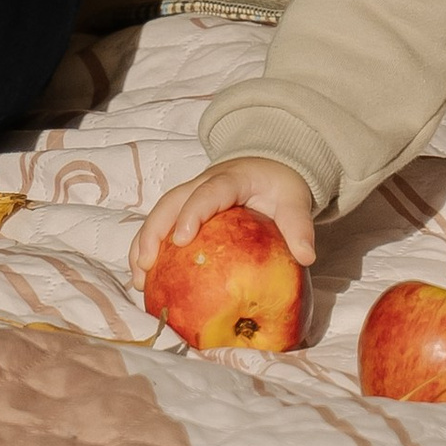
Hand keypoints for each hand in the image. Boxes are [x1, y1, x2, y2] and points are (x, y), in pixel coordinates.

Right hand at [133, 157, 318, 289]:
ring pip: (161, 212)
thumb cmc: (280, 186)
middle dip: (156, 230)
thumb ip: (299, 226)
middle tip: (147, 264)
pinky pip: (163, 225)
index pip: (210, 191)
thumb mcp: (295, 200)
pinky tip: (145, 280)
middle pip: (172, 200)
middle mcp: (205, 182)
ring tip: (139, 279)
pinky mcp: (186, 209)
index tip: (182, 239)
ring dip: (145, 241)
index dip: (193, 212)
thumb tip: (306, 257)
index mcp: (233, 177)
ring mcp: (192, 194)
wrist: (271, 166)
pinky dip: (149, 248)